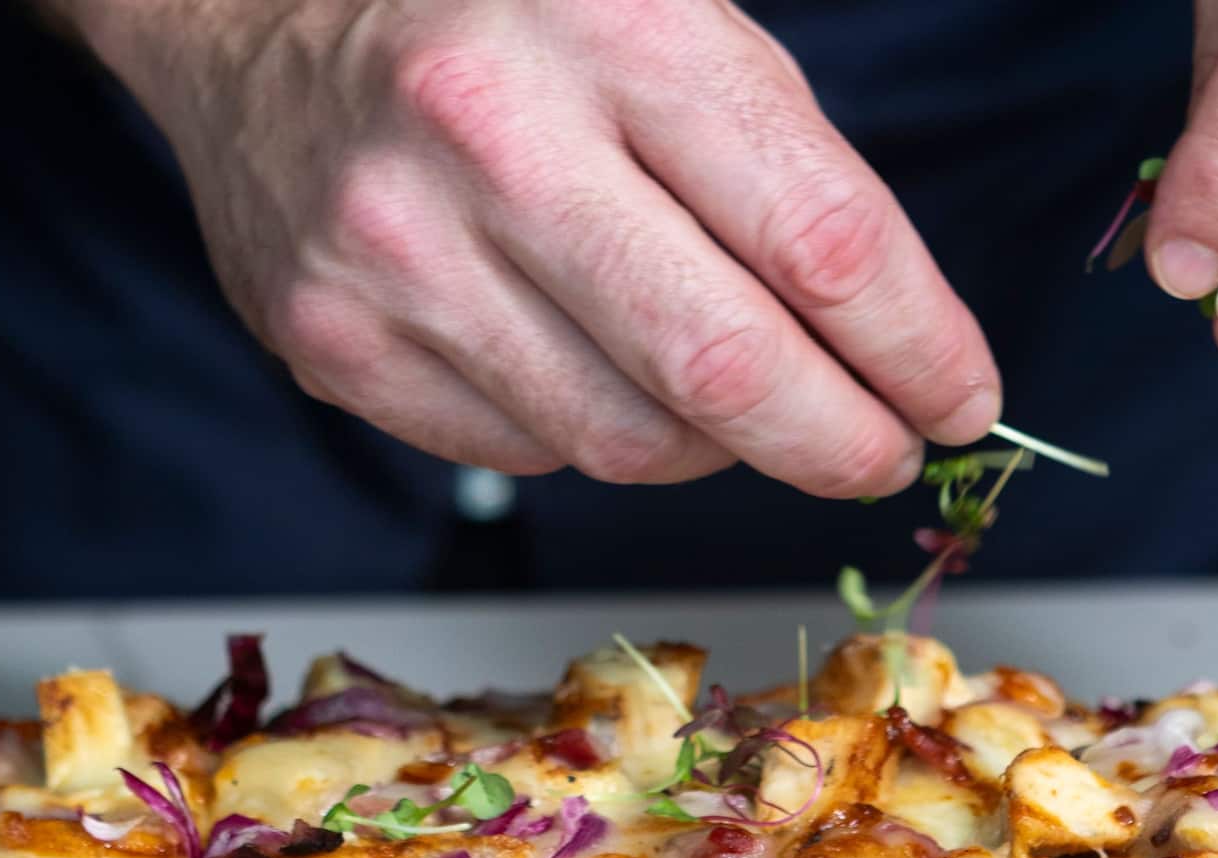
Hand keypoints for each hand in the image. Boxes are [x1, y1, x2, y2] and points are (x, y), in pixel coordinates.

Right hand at [58, 0, 999, 495]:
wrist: (258, 13)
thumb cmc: (508, 17)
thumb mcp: (670, 21)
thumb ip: (788, 172)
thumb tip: (899, 352)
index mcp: (618, 29)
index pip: (823, 240)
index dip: (920, 348)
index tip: (960, 398)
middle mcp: (496, 140)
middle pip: (726, 370)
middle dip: (840, 441)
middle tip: (882, 453)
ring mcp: (398, 254)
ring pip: (627, 440)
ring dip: (714, 443)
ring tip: (724, 390)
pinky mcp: (333, 342)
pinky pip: (525, 453)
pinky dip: (589, 430)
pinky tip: (589, 363)